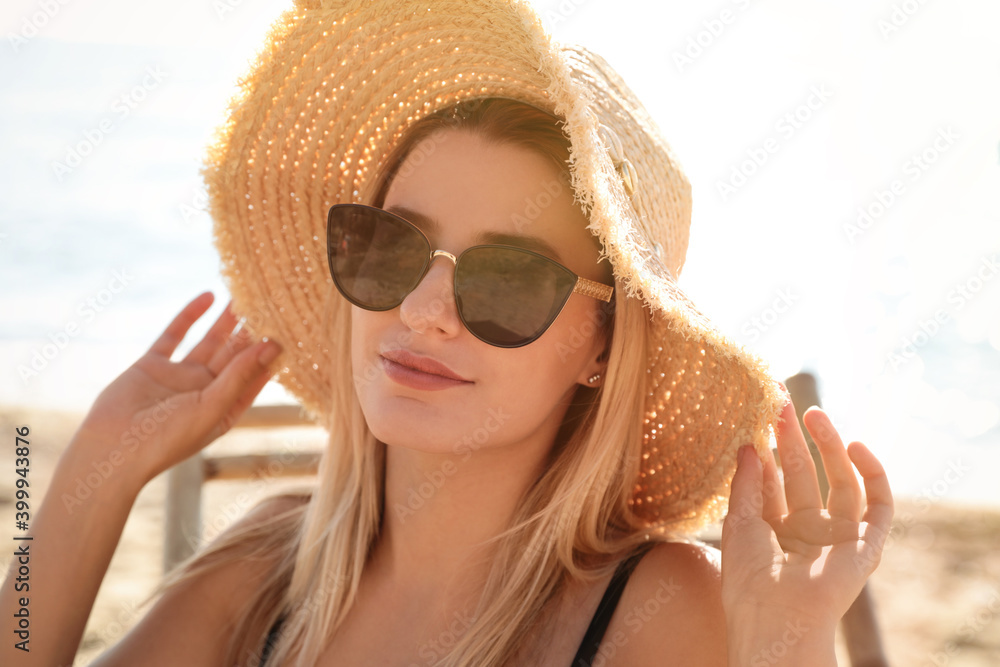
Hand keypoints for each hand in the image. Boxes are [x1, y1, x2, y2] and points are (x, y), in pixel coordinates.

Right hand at [70, 291, 282, 489]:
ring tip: (245, 293)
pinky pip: (175, 335)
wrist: (110, 448)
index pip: (254, 377)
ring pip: (208, 341)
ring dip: (226, 319)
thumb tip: (271, 346)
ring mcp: (178, 377)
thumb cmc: (167, 439)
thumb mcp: (212, 407)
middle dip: (250, 331)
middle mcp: (203, 392)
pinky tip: (209, 296)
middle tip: (270, 302)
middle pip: (234, 355)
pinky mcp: (152, 365)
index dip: (269, 355)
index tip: (291, 329)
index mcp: (223, 409)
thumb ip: (240, 375)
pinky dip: (190, 315)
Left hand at [720, 390, 892, 649]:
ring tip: (812, 414)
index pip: (773, 481)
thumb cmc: (750, 578)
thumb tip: (749, 446)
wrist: (777, 617)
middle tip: (782, 404)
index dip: (768, 449)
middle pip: (804, 476)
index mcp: (773, 531)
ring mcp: (838, 538)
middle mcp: (807, 532)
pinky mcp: (867, 545)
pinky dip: (874, 474)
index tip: (760, 414)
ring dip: (830, 447)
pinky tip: (855, 446)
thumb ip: (746, 483)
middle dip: (794, 440)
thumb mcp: (739, 521)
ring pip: (840, 483)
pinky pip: (879, 506)